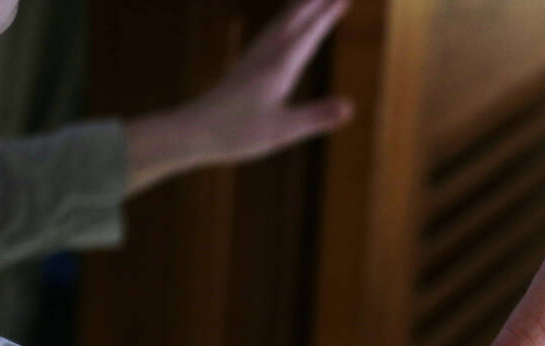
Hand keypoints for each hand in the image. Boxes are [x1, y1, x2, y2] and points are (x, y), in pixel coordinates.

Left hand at [125, 0, 351, 193]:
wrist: (193, 130)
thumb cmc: (236, 133)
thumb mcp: (283, 130)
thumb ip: (317, 116)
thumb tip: (351, 106)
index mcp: (279, 67)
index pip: (309, 34)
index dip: (328, 16)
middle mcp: (266, 55)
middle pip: (295, 20)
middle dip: (317, 3)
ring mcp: (254, 58)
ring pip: (281, 23)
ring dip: (300, 8)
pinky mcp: (246, 65)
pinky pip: (271, 34)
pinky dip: (285, 22)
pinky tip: (284, 26)